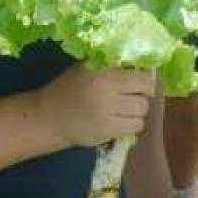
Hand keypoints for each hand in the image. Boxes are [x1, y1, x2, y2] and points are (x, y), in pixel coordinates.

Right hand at [36, 64, 155, 148]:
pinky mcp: (107, 132)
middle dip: (143, 94)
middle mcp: (106, 93)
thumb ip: (112, 65)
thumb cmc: (69, 88)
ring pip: (142, 112)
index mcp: (102, 73)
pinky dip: (132, 123)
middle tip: (133, 94)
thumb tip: (143, 66)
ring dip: (138, 110)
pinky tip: (121, 119)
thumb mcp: (87, 67)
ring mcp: (107, 114)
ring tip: (126, 107)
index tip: (143, 79)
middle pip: (144, 95)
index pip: (141, 77)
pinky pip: (135, 127)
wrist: (50, 117)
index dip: (147, 78)